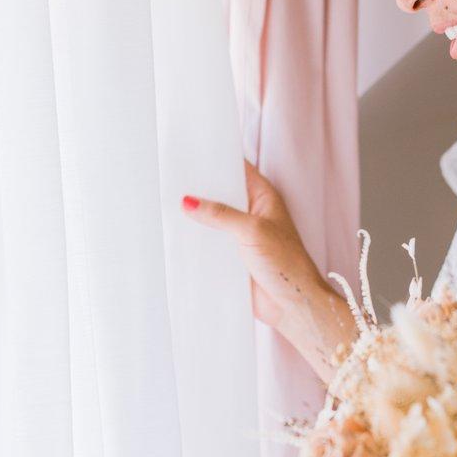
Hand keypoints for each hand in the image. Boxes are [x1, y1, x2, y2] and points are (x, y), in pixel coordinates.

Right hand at [181, 158, 322, 330]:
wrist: (292, 304)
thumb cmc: (285, 263)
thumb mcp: (252, 231)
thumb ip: (221, 214)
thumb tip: (189, 201)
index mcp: (262, 197)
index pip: (238, 169)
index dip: (218, 160)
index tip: (193, 152)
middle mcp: (251, 212)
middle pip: (221, 193)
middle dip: (200, 189)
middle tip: (171, 179)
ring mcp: (240, 234)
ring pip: (213, 219)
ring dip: (196, 217)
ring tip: (165, 204)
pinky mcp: (232, 256)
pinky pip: (210, 243)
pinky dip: (196, 240)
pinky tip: (175, 235)